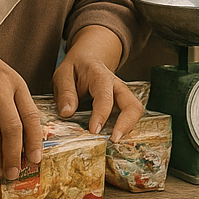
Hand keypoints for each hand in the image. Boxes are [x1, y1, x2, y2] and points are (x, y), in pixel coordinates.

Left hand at [52, 25, 144, 141]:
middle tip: (114, 140)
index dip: (101, 114)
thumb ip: (65, 92)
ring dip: (128, 128)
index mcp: (100, 76)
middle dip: (126, 124)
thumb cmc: (76, 68)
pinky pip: (130, 116)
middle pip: (132, 104)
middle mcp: (117, 86)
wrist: (90, 58)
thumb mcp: (63, 74)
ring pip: (135, 111)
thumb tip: (67, 113)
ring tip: (114, 141)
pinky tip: (113, 137)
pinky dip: (126, 128)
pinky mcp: (123, 103)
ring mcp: (123, 95)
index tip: (93, 130)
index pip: (105, 96)